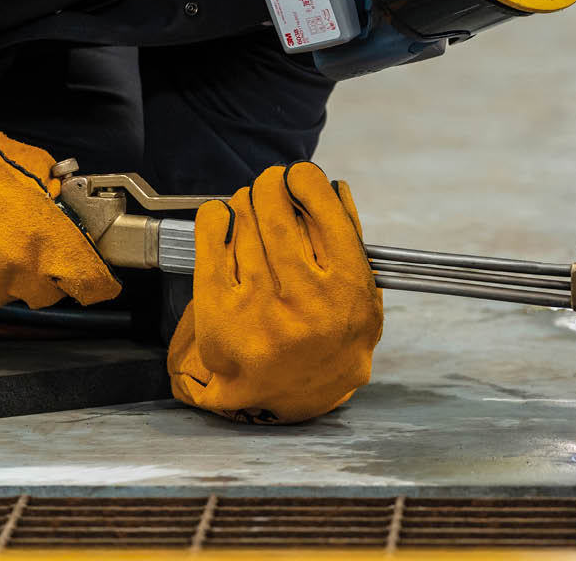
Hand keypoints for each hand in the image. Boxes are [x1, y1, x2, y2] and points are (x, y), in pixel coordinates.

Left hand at [167, 161, 382, 423]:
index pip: (323, 211)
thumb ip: (354, 241)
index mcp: (345, 290)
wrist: (294, 398)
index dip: (305, 180)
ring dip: (245, 203)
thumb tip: (333, 188)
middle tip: (270, 183)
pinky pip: (210, 246)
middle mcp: (302, 300)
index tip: (300, 176)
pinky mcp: (220, 317)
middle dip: (270, 185)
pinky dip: (215, 219)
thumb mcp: (364, 296)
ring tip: (250, 207)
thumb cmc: (334, 341)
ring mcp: (258, 309)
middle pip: (276, 212)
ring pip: (244, 224)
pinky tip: (222, 217)